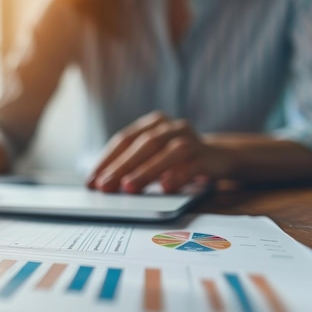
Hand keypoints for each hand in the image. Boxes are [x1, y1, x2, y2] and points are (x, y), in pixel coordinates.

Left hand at [87, 112, 229, 192]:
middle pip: (143, 145)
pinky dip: (178, 176)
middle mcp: (172, 127)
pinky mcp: (208, 157)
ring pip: (167, 153)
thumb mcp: (153, 157)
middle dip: (121, 167)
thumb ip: (131, 164)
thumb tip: (101, 184)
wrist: (220, 157)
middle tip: (105, 186)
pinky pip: (192, 166)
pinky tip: (166, 187)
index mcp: (153, 123)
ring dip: (146, 171)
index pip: (124, 139)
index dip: (107, 160)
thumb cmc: (176, 159)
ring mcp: (192, 140)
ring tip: (129, 188)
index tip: (92, 179)